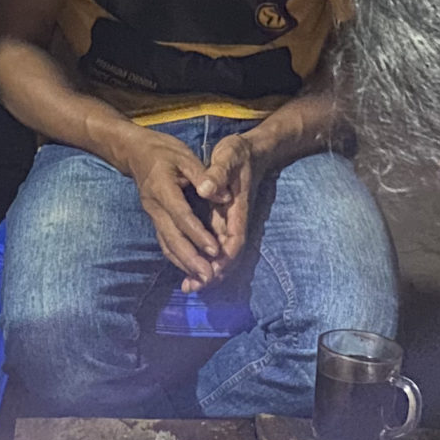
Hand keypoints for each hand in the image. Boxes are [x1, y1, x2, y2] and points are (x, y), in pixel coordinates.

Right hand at [121, 131, 223, 285]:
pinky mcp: (154, 219)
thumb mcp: (185, 155)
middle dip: (191, 260)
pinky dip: (176, 258)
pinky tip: (188, 269)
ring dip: (184, 264)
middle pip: (172, 238)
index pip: (182, 216)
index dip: (198, 235)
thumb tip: (223, 197)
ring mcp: (152, 215)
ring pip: (167, 244)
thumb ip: (204, 175)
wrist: (134, 151)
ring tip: (201, 280)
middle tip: (208, 277)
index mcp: (163, 189)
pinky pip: (165, 242)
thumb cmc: (162, 151)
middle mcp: (155, 207)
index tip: (214, 250)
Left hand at [196, 131, 260, 275]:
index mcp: (237, 209)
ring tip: (188, 286)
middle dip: (211, 273)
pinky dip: (202, 256)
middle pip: (227, 255)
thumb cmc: (238, 154)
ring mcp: (228, 221)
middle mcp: (234, 220)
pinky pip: (213, 244)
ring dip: (205, 269)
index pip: (234, 241)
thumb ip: (217, 174)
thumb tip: (206, 190)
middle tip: (191, 288)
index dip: (223, 259)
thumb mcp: (228, 157)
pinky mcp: (220, 219)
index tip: (209, 273)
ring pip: (219, 252)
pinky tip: (188, 266)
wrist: (252, 151)